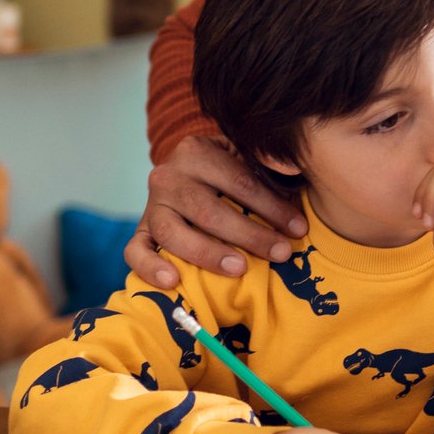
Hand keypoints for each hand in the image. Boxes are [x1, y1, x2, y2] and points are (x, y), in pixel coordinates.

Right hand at [124, 135, 307, 289]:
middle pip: (208, 209)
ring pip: (173, 232)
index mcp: (197, 151)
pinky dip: (150, 267)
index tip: (298, 229)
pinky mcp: (140, 231)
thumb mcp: (244, 160)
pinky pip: (135, 251)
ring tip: (239, 269)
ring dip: (208, 253)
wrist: (184, 175)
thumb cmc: (226, 174)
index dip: (272, 207)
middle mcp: (168, 176)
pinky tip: (173, 281)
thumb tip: (297, 190)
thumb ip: (266, 172)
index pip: (239, 182)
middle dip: (249, 234)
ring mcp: (151, 205)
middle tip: (280, 253)